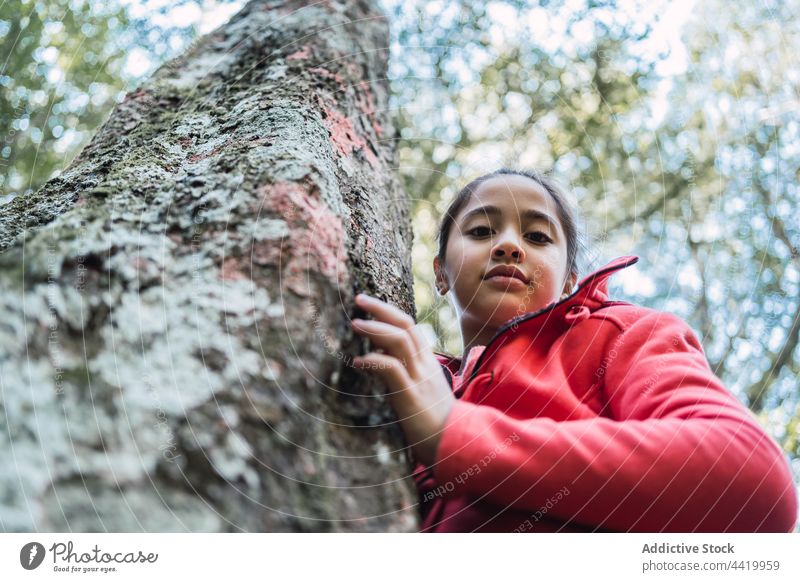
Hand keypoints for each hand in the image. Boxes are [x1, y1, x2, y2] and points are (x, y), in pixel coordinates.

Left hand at [350, 293, 454, 465]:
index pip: (411, 327)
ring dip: (375, 329)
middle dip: (381, 309)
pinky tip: (358, 362)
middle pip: (405, 325)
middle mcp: (424, 365)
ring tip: (355, 325)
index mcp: (428, 362)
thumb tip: (382, 360)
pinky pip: (392, 369)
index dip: (390, 312)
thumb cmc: (436, 422)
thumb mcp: (423, 391)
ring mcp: (419, 379)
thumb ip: (407, 373)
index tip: (369, 305)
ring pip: (399, 341)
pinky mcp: (411, 396)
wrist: (454, 445)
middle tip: (359, 299)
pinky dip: (374, 360)